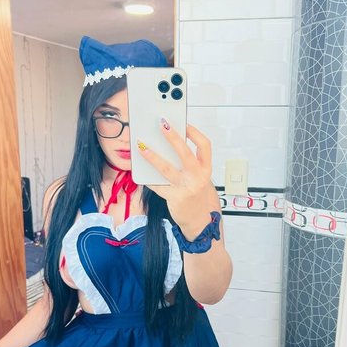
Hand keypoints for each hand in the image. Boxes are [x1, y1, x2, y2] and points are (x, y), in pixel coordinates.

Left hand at [137, 121, 219, 238]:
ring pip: (166, 169)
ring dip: (152, 156)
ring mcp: (186, 188)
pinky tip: (140, 170)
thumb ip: (190, 164)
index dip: (195, 133)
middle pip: (184, 153)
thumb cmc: (199, 197)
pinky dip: (148, 178)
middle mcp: (198, 177)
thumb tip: (170, 147)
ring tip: (141, 147)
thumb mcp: (201, 178)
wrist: (201, 222)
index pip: (204, 146)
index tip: (184, 123)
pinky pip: (158, 186)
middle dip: (173, 137)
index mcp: (206, 169)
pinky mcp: (174, 199)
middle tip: (162, 124)